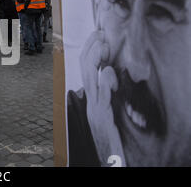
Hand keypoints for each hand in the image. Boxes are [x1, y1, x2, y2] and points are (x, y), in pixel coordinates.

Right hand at [80, 31, 125, 165]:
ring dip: (94, 59)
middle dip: (90, 48)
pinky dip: (105, 84)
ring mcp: (95, 107)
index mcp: (92, 95)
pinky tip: (109, 72)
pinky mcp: (102, 117)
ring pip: (88, 79)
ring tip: (102, 44)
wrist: (107, 159)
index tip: (98, 35)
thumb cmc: (108, 135)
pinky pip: (102, 98)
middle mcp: (90, 99)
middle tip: (99, 33)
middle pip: (83, 69)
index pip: (85, 67)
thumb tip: (106, 71)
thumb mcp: (106, 108)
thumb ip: (105, 90)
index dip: (90, 49)